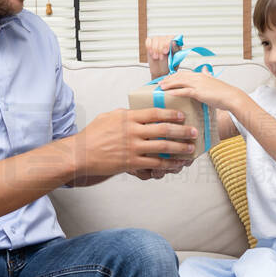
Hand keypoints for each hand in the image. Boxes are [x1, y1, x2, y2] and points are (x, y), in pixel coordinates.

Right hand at [73, 107, 196, 176]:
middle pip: (164, 130)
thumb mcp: (108, 117)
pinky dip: (168, 164)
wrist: (81, 155)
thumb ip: (125, 114)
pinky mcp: (131, 163)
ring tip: (190, 148)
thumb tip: (137, 112)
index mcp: (128, 117)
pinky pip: (155, 164)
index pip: (155, 113)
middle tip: (194, 132)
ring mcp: (133, 148)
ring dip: (179, 148)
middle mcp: (132, 131)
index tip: (182, 116)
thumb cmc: (93, 135)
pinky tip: (177, 164)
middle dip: (182, 131)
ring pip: (163, 147)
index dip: (171, 114)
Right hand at [145, 35, 180, 79]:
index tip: (165, 52)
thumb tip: (174, 42)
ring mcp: (159, 41)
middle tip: (161, 58)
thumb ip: (175, 50)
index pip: (171, 38)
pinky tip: (151, 53)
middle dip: (160, 49)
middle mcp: (167, 40)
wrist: (162, 71)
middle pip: (162, 38)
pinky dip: (149, 47)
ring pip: (155, 39)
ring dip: (155, 49)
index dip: (167, 44)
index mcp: (175, 42)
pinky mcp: (151, 43)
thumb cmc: (170, 65)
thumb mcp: (175, 59)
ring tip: (156, 57)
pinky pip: (148, 41)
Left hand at [158, 69, 243, 112]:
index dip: (174, 76)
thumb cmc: (223, 92)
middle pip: (179, 76)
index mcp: (201, 75)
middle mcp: (198, 77)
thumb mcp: (214, 81)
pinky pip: (184, 91)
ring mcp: (198, 84)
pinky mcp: (198, 92)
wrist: (231, 97)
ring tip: (161, 87)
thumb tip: (206, 69)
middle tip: (159, 83)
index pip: (184, 73)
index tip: (167, 79)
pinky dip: (175, 92)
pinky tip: (169, 93)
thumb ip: (208, 75)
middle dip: (168, 79)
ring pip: (179, 82)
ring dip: (169, 85)